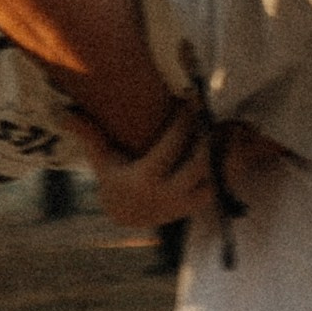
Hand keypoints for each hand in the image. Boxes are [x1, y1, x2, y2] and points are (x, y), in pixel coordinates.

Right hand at [73, 98, 285, 229]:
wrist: (127, 216)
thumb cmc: (114, 179)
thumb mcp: (102, 159)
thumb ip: (89, 134)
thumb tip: (61, 111)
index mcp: (146, 180)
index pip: (170, 146)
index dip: (184, 120)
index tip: (194, 95)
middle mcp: (171, 194)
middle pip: (201, 163)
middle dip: (215, 136)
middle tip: (228, 107)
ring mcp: (189, 202)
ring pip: (219, 177)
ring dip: (233, 153)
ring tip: (245, 124)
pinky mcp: (202, 204)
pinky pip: (225, 184)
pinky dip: (236, 165)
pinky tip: (249, 143)